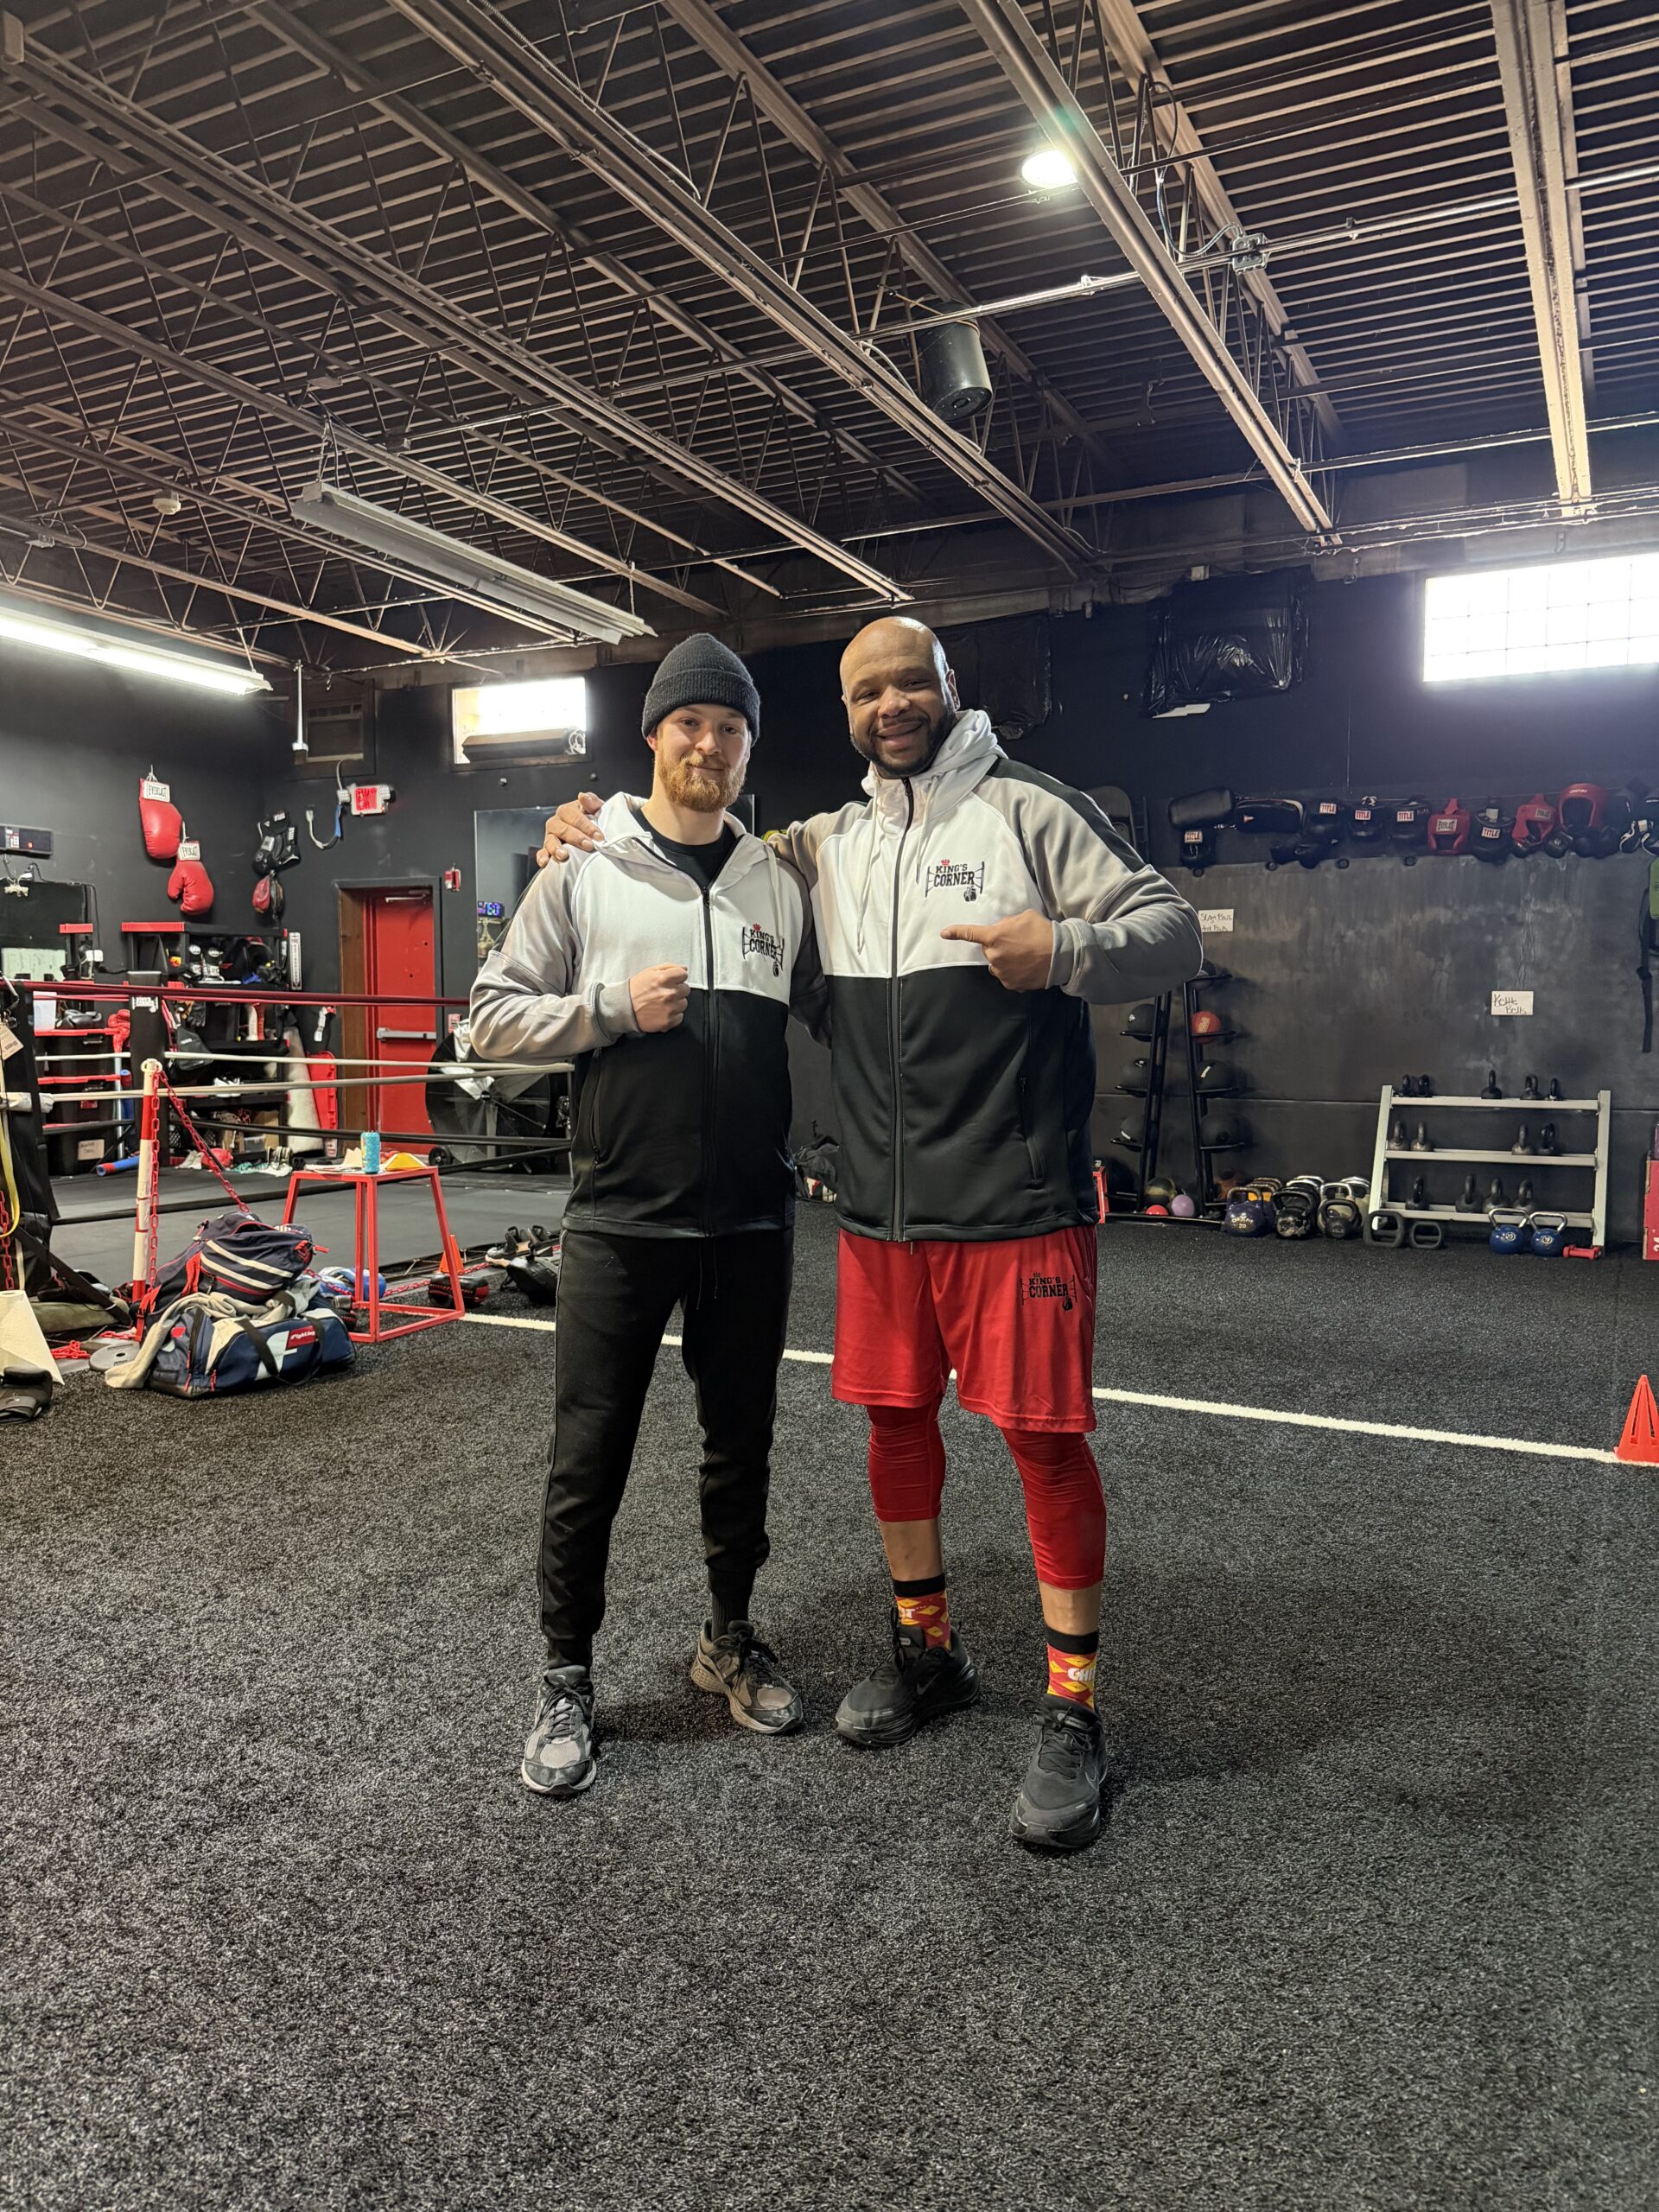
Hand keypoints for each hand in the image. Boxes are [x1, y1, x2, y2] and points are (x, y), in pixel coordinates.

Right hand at [536, 791, 604, 865]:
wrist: (591, 836)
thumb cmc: (593, 821)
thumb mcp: (596, 810)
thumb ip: (592, 802)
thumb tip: (583, 796)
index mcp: (567, 811)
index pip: (575, 817)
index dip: (587, 826)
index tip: (599, 836)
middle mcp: (556, 822)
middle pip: (562, 829)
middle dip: (576, 838)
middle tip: (588, 846)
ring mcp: (551, 836)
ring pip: (550, 840)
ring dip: (556, 848)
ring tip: (563, 855)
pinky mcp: (547, 849)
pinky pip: (542, 852)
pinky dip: (542, 857)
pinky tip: (545, 862)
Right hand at [629, 963, 689, 1031]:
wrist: (623, 1008)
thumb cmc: (635, 990)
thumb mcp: (649, 972)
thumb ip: (669, 967)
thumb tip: (684, 969)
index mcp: (663, 979)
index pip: (683, 974)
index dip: (677, 977)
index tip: (672, 981)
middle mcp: (668, 993)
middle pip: (686, 989)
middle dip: (677, 989)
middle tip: (664, 992)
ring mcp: (669, 1008)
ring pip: (684, 1003)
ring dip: (676, 1003)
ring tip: (662, 1003)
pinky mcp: (668, 1021)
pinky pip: (680, 1017)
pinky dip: (673, 1015)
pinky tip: (662, 1011)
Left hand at [940, 909, 1054, 991]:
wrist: (1061, 955)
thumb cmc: (1043, 932)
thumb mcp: (1024, 917)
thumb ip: (1007, 923)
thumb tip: (1002, 929)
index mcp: (995, 936)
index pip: (970, 934)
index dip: (956, 932)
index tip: (944, 933)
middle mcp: (994, 956)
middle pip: (988, 950)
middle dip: (999, 945)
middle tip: (1018, 943)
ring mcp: (1001, 972)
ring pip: (997, 964)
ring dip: (1006, 960)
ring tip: (1025, 955)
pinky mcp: (1011, 984)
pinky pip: (1006, 976)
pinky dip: (1014, 972)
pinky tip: (1027, 966)